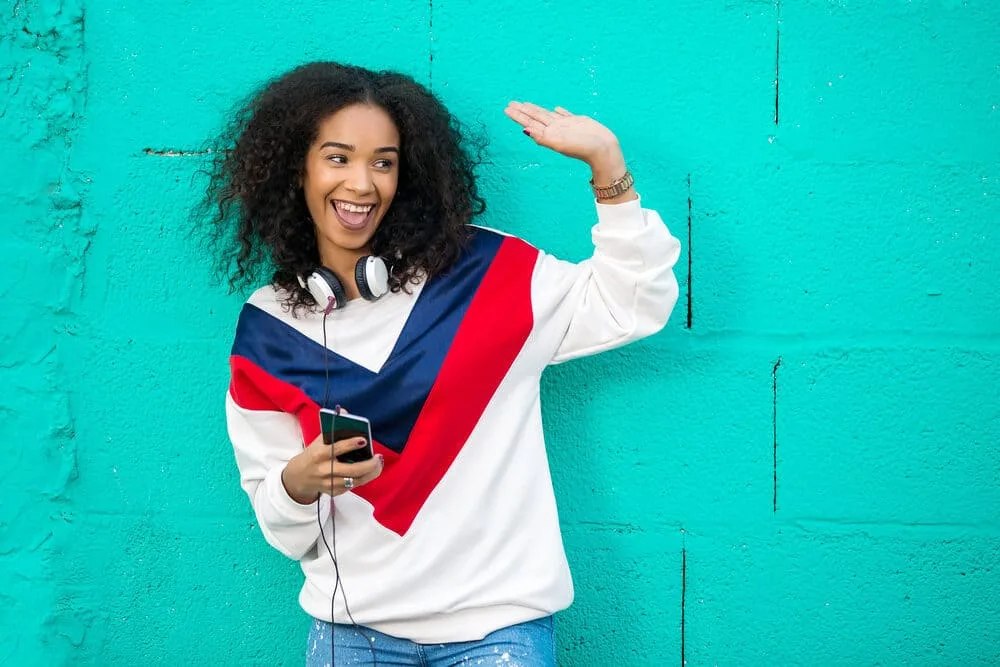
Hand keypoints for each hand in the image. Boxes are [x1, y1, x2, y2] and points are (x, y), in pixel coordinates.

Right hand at [281, 433, 383, 503]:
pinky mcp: (333, 492)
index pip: (337, 448)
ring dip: (371, 473)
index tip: (364, 439)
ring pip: (355, 481)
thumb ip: (333, 428)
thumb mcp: (319, 441)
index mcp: (319, 454)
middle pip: (352, 470)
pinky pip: (352, 486)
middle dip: (369, 464)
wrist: (298, 477)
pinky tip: (370, 471)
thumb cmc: (313, 454)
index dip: (351, 444)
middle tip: (378, 457)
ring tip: (378, 464)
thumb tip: (344, 412)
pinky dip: (363, 478)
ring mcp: (329, 483)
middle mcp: (324, 470)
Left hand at [504, 101, 624, 174]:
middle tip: (510, 104)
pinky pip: (565, 115)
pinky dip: (559, 112)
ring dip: (536, 110)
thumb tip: (524, 130)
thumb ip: (542, 138)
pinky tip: (555, 109)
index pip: (529, 122)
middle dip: (522, 111)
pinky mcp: (578, 122)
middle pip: (535, 117)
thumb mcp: (560, 143)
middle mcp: (555, 129)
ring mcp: (566, 125)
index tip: (507, 109)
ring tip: (526, 104)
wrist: (603, 150)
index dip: (518, 116)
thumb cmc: (583, 148)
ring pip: (547, 115)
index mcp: (549, 134)